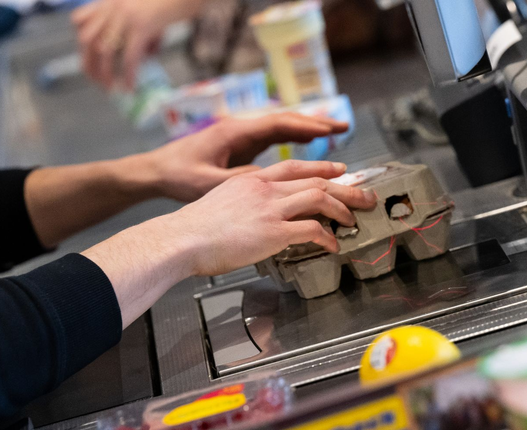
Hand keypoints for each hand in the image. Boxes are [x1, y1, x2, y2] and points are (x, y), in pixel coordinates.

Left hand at [71, 0, 203, 89]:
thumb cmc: (170, 1)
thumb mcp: (147, 12)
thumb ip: (141, 31)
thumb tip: (147, 55)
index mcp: (110, 2)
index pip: (80, 21)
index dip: (81, 43)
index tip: (89, 59)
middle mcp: (113, 8)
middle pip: (88, 39)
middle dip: (89, 64)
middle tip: (97, 82)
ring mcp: (125, 17)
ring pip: (105, 51)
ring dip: (106, 73)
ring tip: (112, 88)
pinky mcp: (141, 27)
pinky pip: (130, 56)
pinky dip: (129, 74)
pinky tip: (130, 86)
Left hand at [145, 113, 350, 202]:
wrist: (155, 172)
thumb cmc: (178, 176)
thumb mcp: (211, 183)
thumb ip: (243, 181)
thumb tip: (274, 182)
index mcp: (237, 133)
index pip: (280, 124)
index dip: (308, 127)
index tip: (332, 131)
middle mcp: (242, 129)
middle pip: (286, 121)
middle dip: (316, 124)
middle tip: (344, 127)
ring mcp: (242, 136)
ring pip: (282, 128)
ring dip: (308, 130)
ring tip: (335, 134)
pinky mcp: (240, 146)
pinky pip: (274, 139)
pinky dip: (294, 140)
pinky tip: (308, 147)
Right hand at [169, 160, 376, 275]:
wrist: (181, 239)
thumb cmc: (194, 230)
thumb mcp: (221, 202)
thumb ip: (245, 203)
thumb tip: (257, 217)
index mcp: (252, 179)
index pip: (295, 167)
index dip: (322, 167)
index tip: (340, 170)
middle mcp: (265, 189)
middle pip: (317, 180)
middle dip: (347, 188)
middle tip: (365, 195)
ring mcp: (271, 209)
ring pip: (321, 199)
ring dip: (344, 209)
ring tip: (356, 220)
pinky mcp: (274, 232)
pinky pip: (313, 231)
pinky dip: (328, 238)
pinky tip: (333, 246)